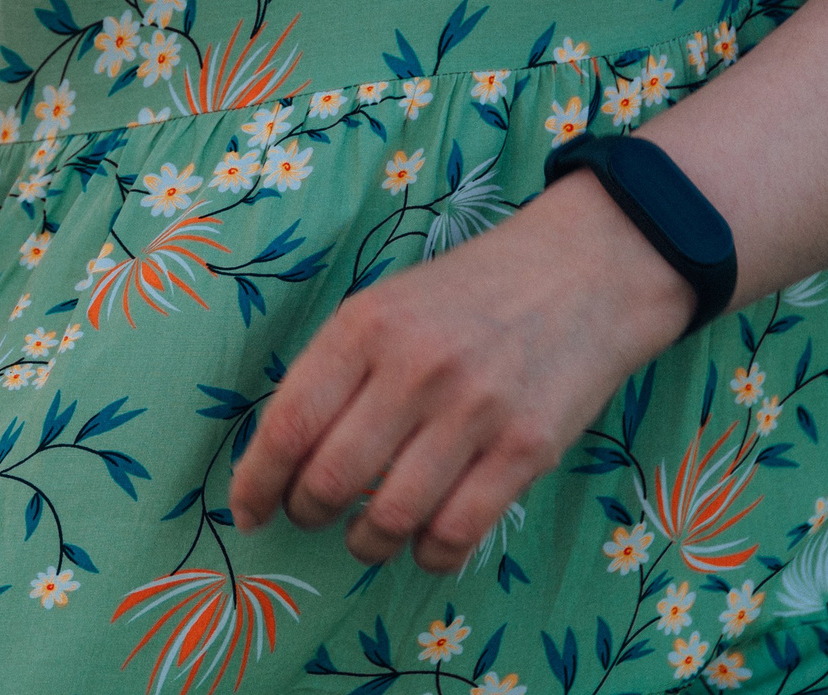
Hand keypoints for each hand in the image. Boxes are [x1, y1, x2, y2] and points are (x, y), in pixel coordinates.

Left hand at [227, 171, 695, 572]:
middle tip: (309, 515)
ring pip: (391, 516)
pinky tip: (422, 544)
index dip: (256, 481)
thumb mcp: (384, 305)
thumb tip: (282, 455)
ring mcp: (475, 411)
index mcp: (364, 327)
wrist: (582, 272)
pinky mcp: (528, 449)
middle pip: (332, 478)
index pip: (289, 424)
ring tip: (363, 536)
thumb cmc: (466, 295)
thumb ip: (335, 371)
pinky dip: (428, 554)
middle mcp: (414, 368)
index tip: (245, 509)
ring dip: (365, 542)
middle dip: (306, 513)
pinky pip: (459, 531)